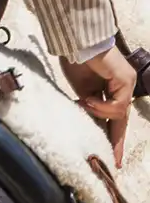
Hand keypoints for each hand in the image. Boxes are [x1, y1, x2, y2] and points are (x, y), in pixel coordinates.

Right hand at [62, 43, 135, 164]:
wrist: (77, 41)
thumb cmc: (76, 60)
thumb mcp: (81, 89)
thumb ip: (89, 105)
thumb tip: (91, 120)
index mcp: (110, 90)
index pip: (113, 118)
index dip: (112, 136)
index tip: (111, 156)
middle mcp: (122, 88)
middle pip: (121, 120)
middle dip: (117, 142)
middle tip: (115, 161)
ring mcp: (127, 84)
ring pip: (118, 115)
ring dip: (99, 113)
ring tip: (84, 103)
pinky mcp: (126, 81)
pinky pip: (116, 106)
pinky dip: (102, 107)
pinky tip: (88, 100)